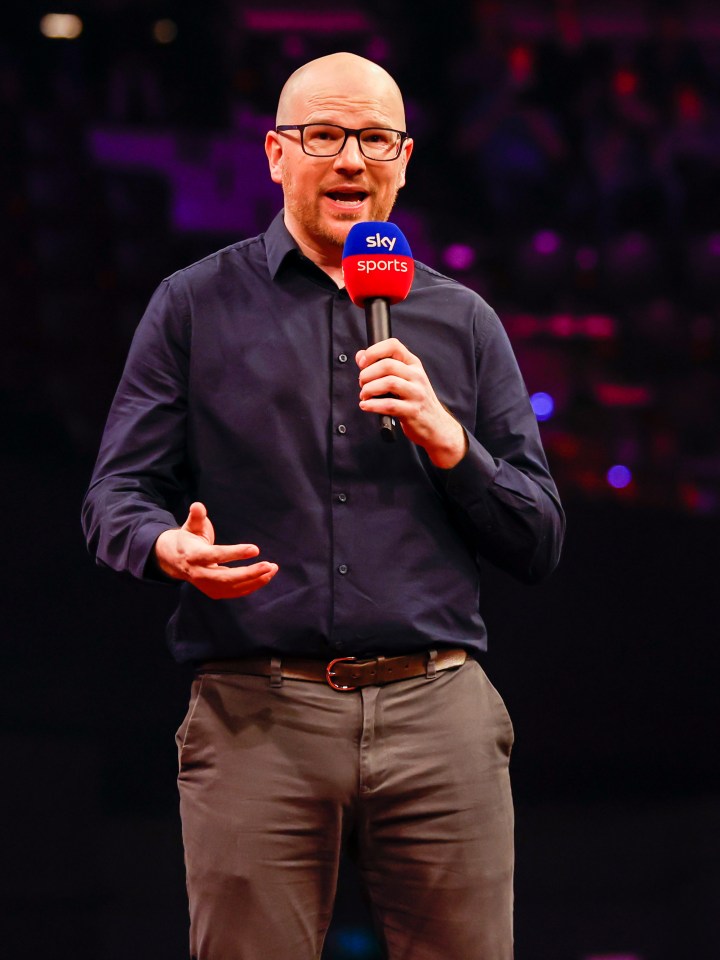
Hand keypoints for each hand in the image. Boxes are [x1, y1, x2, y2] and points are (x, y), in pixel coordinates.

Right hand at [154, 502, 277, 599]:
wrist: (174, 561)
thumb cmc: (188, 538)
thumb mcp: (190, 526)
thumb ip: (196, 516)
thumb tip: (198, 505)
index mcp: (193, 555)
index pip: (216, 555)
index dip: (235, 553)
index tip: (255, 549)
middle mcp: (199, 574)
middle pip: (226, 578)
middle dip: (249, 573)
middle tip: (269, 565)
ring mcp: (207, 586)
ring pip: (233, 587)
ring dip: (255, 580)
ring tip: (272, 569)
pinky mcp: (214, 592)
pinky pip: (236, 592)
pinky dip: (252, 586)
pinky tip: (266, 576)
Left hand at [356, 338, 467, 468]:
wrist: (436, 425)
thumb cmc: (416, 401)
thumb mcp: (403, 379)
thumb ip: (382, 366)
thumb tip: (360, 356)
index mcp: (413, 364)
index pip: (393, 345)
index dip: (373, 351)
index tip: (362, 362)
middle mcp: (417, 376)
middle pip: (387, 365)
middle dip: (367, 374)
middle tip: (362, 384)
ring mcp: (416, 393)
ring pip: (388, 383)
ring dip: (368, 389)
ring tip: (364, 395)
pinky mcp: (412, 411)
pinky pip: (389, 405)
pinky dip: (372, 405)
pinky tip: (366, 406)